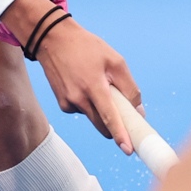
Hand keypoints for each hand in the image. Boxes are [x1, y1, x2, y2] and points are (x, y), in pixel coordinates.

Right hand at [34, 17, 142, 148]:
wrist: (53, 39)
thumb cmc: (87, 47)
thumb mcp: (115, 60)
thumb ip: (129, 87)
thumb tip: (138, 111)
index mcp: (94, 86)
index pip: (109, 117)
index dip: (120, 135)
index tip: (128, 150)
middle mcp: (78, 98)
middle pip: (102, 125)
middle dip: (115, 128)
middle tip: (127, 119)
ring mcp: (68, 102)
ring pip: (93, 118)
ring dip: (102, 112)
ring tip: (98, 85)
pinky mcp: (62, 104)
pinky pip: (83, 111)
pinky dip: (89, 105)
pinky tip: (84, 86)